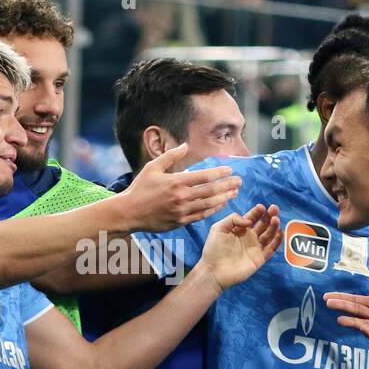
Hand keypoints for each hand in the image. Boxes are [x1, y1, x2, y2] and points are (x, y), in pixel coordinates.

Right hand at [119, 144, 240, 232]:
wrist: (129, 213)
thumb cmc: (140, 188)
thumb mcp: (153, 167)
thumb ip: (171, 156)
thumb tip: (185, 145)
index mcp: (176, 182)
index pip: (205, 176)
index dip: (220, 172)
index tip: (230, 169)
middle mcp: (181, 197)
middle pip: (211, 190)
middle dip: (228, 185)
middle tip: (239, 181)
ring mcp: (182, 211)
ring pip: (209, 204)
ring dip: (224, 198)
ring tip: (234, 192)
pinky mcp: (180, 222)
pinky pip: (201, 216)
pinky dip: (213, 210)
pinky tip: (221, 204)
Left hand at [197, 203, 281, 288]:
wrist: (214, 270)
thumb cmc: (213, 249)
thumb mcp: (218, 228)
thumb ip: (233, 219)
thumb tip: (249, 221)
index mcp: (239, 229)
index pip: (252, 218)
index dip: (257, 212)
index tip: (261, 207)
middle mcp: (249, 237)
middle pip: (263, 224)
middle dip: (269, 216)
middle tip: (274, 208)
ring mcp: (255, 248)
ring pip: (269, 235)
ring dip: (274, 226)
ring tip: (276, 219)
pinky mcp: (259, 259)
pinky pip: (271, 249)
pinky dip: (277, 241)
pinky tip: (280, 232)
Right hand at [324, 254, 368, 341]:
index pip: (357, 300)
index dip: (343, 297)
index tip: (329, 295)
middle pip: (355, 311)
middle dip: (341, 306)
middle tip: (327, 302)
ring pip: (361, 324)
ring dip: (350, 321)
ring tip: (338, 317)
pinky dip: (366, 331)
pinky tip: (360, 325)